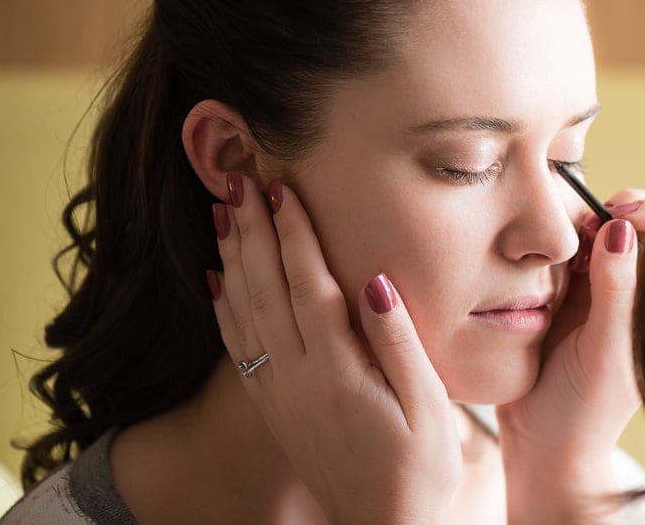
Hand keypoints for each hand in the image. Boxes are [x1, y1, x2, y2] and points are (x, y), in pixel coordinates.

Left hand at [210, 174, 460, 524]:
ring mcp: (279, 392)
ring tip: (222, 212)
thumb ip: (398, 341)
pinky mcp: (274, 406)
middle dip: (252, 229)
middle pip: (265, 288)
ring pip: (243, 312)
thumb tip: (374, 279)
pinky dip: (222, 307)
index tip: (281, 186)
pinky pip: (237, 347)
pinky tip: (217, 279)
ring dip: (232, 257)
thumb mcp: (428, 406)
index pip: (308, 284)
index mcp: (337, 370)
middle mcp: (297, 377)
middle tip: (237, 177)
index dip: (294, 233)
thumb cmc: (417, 468)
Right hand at [497, 190, 644, 522]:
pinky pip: (563, 257)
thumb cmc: (582, 412)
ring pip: (594, 237)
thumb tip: (621, 227)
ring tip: (560, 246)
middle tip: (579, 223)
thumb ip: (615, 292)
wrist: (540, 446)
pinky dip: (552, 252)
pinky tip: (542, 264)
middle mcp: (633, 297)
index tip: (615, 211)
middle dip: (606, 215)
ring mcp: (600, 296)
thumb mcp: (603, 351)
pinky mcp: (567, 300)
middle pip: (632, 228)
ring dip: (575, 232)